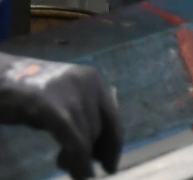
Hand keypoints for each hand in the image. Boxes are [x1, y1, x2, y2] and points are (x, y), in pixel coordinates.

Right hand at [0, 53, 121, 178]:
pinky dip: (79, 163)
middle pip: (101, 129)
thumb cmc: (22, 92)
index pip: (113, 117)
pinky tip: (79, 174)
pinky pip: (75, 142)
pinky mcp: (53, 109)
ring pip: (88, 138)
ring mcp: (71, 95)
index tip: (110, 165)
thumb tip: (94, 146)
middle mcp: (88, 83)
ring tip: (66, 166)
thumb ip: (79, 113)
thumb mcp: (59, 98)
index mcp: (92, 79)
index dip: (113, 144)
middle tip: (83, 171)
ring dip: (81, 161)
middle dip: (94, 154)